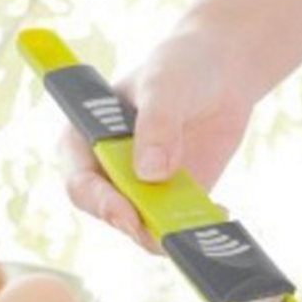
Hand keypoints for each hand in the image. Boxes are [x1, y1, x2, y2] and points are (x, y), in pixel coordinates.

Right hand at [60, 23, 254, 251]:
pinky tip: (220, 214)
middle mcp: (108, 171)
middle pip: (112, 214)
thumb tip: (150, 173)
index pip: (80, 183)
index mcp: (86, 139)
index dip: (100, 203)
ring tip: (199, 230)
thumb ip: (156, 123)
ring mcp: (142, 188)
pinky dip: (196, 227)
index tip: (128, 213)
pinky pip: (180, 224)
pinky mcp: (174, 198)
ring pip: (146, 227)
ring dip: (170, 233)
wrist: (221, 70)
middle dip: (139, 227)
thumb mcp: (165, 84)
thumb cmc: (180, 66)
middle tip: (167, 235)